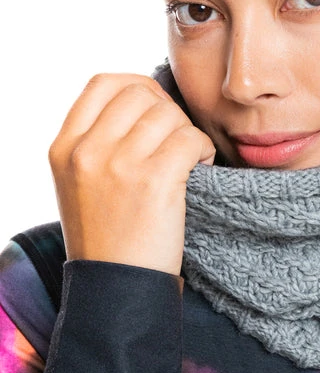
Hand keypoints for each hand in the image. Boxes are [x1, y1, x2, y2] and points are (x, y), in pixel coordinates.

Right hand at [49, 73, 214, 275]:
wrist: (116, 288)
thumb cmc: (107, 237)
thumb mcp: (80, 182)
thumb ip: (97, 140)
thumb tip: (143, 100)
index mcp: (64, 147)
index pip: (102, 83)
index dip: (138, 88)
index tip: (155, 110)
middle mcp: (86, 151)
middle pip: (141, 93)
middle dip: (168, 111)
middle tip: (176, 140)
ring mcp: (118, 164)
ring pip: (169, 114)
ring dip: (187, 133)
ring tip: (188, 159)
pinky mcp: (153, 180)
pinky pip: (190, 139)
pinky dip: (203, 151)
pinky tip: (200, 169)